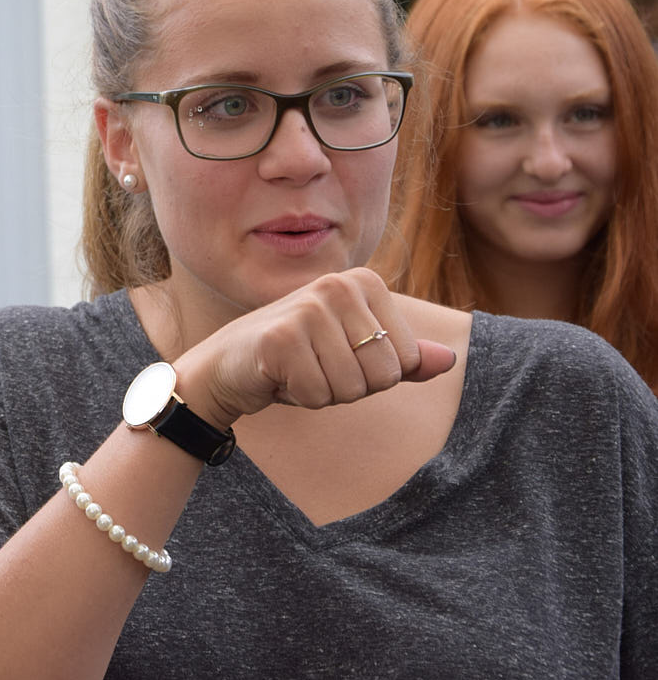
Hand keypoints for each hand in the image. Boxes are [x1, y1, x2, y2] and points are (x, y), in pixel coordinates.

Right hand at [173, 267, 455, 427]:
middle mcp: (337, 285)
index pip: (407, 359)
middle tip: (316, 368)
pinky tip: (278, 376)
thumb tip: (450, 360)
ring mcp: (308, 309)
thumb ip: (403, 357)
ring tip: (297, 371)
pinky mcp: (281, 338)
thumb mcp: (355, 355)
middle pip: (384, 375)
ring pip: (352, 388)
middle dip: (351, 387)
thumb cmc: (298, 359)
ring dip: (323, 393)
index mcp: (364, 283)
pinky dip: (299, 397)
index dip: (375, 374)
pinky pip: (318, 394)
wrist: (228, 364)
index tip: (338, 358)